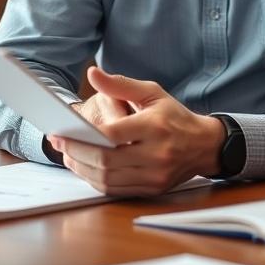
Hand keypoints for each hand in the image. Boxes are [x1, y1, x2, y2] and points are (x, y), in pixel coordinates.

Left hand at [47, 66, 224, 195]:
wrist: (205, 145)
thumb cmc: (175, 116)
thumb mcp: (152, 93)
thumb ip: (120, 84)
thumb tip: (93, 73)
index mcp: (156, 127)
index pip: (112, 135)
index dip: (82, 136)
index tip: (61, 132)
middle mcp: (157, 153)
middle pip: (105, 160)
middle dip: (76, 153)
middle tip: (58, 144)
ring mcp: (155, 175)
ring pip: (108, 179)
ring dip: (82, 169)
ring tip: (69, 156)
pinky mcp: (153, 189)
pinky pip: (116, 190)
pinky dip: (96, 181)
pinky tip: (87, 169)